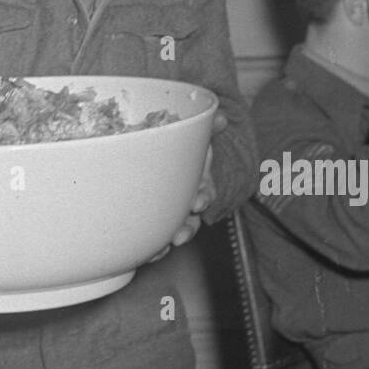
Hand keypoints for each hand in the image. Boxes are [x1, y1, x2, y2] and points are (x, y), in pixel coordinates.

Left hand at [147, 107, 227, 261]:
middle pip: (191, 220)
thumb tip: (221, 117)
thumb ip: (208, 126)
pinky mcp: (155, 222)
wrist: (160, 153)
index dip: (203, 197)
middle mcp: (186, 201)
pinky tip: (146, 252)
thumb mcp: (194, 135)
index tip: (197, 202)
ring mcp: (172, 213)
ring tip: (160, 247)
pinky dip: (153, 247)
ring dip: (167, 240)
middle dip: (187, 229)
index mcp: (197, 181)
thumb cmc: (180, 146)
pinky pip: (156, 240)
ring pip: (174, 232)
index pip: (205, 192)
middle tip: (179, 235)